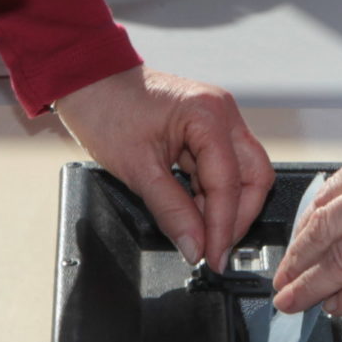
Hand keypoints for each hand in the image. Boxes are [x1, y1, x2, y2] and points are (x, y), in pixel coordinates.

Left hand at [53, 66, 273, 270]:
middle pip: (253, 176)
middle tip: (214, 251)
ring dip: (224, 208)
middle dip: (236, 218)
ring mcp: (217, 119)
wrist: (87, 83)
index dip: (222, 227)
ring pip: (242, 174)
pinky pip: (222, 168)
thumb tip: (195, 247)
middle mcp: (222, 113)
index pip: (229, 182)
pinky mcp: (207, 129)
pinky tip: (194, 214)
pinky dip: (211, 195)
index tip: (213, 258)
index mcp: (208, 114)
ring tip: (199, 235)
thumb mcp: (137, 169)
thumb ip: (171, 211)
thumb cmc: (105, 110)